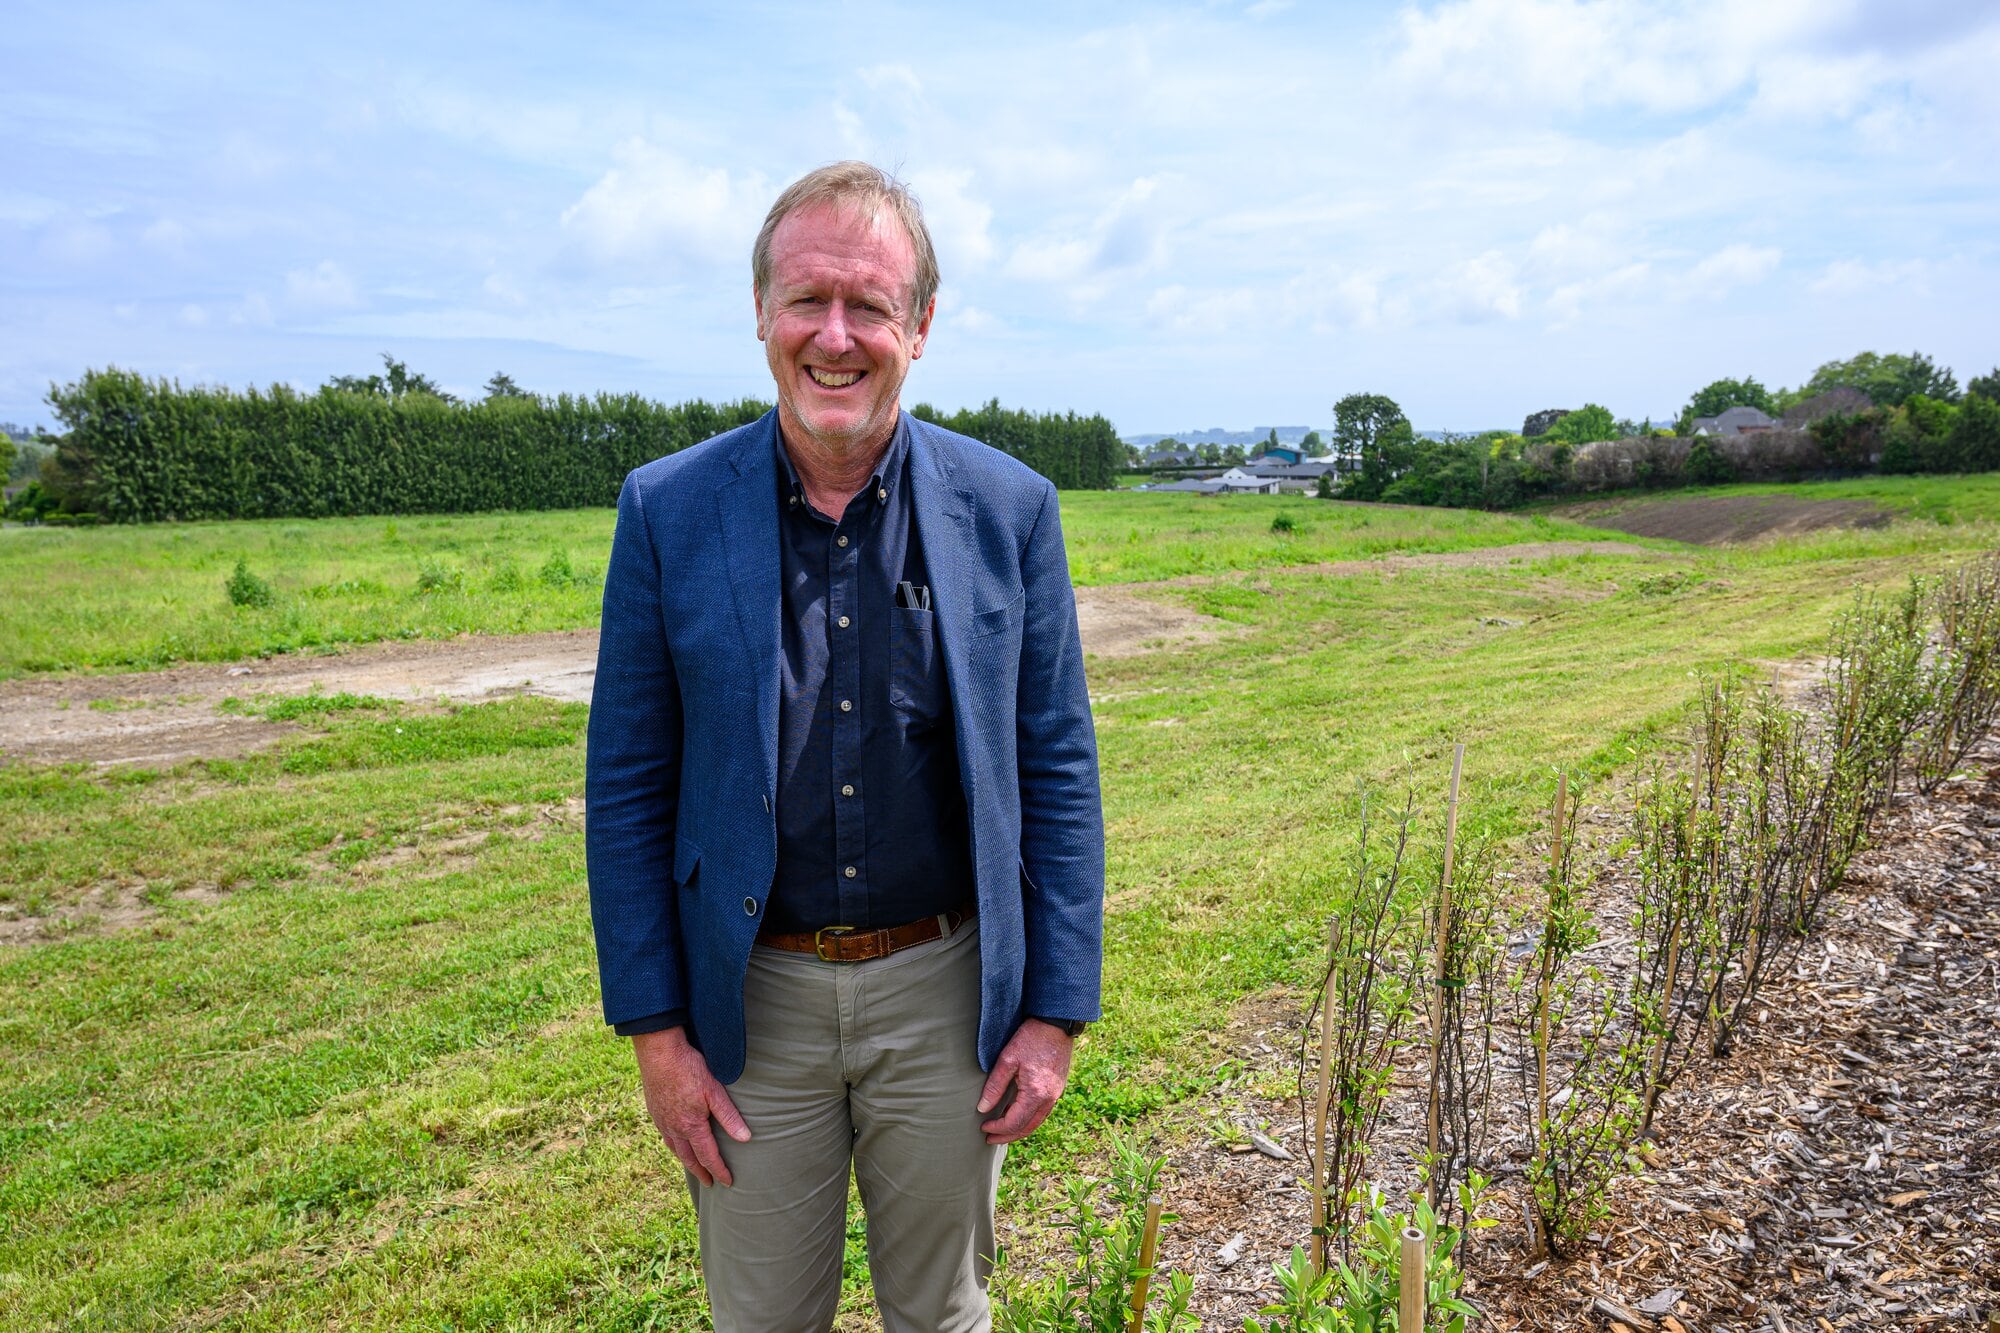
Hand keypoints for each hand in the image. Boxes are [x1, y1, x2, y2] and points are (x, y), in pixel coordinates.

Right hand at [632, 1027, 751, 1186]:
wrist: (659, 1052)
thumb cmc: (690, 1068)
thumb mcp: (715, 1091)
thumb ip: (729, 1117)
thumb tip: (745, 1139)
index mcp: (691, 1126)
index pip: (708, 1156)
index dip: (719, 1170)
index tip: (728, 1182)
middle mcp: (674, 1128)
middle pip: (689, 1158)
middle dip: (701, 1172)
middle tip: (709, 1183)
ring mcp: (661, 1120)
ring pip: (674, 1148)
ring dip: (685, 1160)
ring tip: (693, 1166)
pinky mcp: (654, 1110)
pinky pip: (665, 1136)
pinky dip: (673, 1145)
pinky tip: (676, 1141)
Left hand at [976, 1018, 1074, 1144]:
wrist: (1055, 1024)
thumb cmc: (1030, 1038)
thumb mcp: (1007, 1060)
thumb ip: (994, 1086)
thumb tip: (982, 1108)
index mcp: (1035, 1093)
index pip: (1014, 1122)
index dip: (998, 1129)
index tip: (983, 1128)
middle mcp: (1048, 1099)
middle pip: (1027, 1128)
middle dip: (1007, 1136)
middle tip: (990, 1139)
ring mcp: (1056, 1095)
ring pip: (1036, 1122)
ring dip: (1019, 1130)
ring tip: (1002, 1132)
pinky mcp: (1057, 1089)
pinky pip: (1043, 1112)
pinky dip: (1029, 1120)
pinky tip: (1017, 1115)